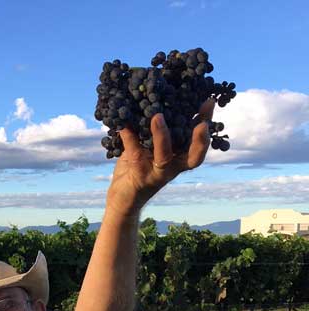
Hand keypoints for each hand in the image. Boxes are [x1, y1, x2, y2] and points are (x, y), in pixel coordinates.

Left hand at [106, 99, 214, 216]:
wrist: (123, 197)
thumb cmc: (139, 166)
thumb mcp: (150, 145)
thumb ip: (156, 126)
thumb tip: (155, 92)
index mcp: (180, 158)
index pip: (199, 142)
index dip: (206, 123)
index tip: (209, 100)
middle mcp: (173, 167)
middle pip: (193, 156)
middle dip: (200, 140)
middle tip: (202, 123)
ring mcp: (157, 173)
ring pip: (165, 156)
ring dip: (163, 136)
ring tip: (158, 116)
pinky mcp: (139, 176)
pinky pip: (134, 153)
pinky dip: (128, 136)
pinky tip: (122, 123)